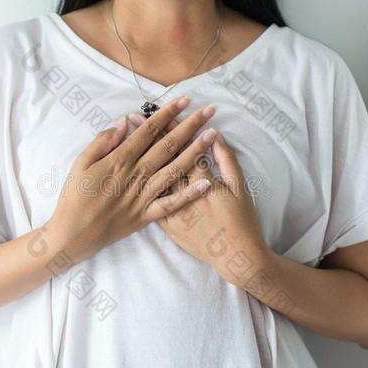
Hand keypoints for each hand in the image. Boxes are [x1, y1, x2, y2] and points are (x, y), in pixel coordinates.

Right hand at [46, 96, 217, 265]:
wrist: (72, 234)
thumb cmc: (74, 196)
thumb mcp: (80, 163)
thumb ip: (103, 141)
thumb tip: (125, 121)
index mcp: (120, 159)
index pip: (149, 131)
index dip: (168, 114)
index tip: (184, 101)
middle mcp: (136, 175)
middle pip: (168, 145)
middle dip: (190, 126)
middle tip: (209, 111)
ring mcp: (144, 196)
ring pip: (175, 169)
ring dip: (195, 152)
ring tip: (213, 136)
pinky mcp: (146, 216)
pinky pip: (171, 204)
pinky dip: (189, 194)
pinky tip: (206, 183)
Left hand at [129, 113, 270, 283]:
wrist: (234, 256)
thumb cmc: (242, 220)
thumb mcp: (240, 187)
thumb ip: (227, 160)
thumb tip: (216, 136)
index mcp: (202, 181)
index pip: (183, 148)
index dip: (171, 128)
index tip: (160, 111)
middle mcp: (183, 193)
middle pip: (162, 160)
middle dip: (147, 137)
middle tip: (134, 117)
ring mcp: (171, 210)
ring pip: (151, 178)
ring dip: (138, 157)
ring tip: (126, 140)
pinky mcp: (166, 224)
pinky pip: (147, 202)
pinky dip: (139, 187)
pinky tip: (129, 174)